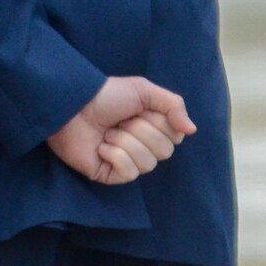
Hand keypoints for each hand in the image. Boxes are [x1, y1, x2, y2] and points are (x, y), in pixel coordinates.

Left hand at [46, 77, 194, 185]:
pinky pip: (128, 173)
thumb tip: (192, 130)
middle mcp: (144, 145)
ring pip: (147, 164)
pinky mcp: (111, 175)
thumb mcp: (144, 90)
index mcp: (154, 126)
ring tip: (108, 133)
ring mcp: (127, 162)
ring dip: (125, 142)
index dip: (159, 123)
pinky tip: (101, 148)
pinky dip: (115, 156)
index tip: (141, 110)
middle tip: (121, 120)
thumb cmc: (107, 95)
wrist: (74, 106)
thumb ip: (173, 105)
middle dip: (140, 131)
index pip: (175, 137)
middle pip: (164, 151)